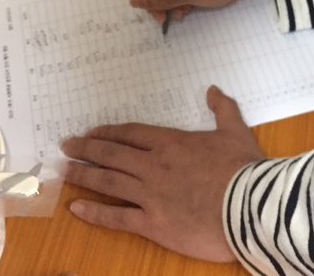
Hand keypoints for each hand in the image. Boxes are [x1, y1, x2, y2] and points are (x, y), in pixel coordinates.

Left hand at [62, 86, 263, 261]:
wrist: (250, 206)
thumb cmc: (242, 168)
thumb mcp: (235, 131)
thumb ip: (223, 108)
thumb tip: (213, 89)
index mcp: (171, 143)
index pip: (131, 134)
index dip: (109, 133)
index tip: (91, 133)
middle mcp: (154, 166)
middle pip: (112, 155)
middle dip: (86, 150)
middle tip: (65, 147)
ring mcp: (150, 195)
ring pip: (108, 182)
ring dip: (83, 175)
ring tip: (64, 172)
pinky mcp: (153, 224)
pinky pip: (117, 217)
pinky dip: (95, 213)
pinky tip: (76, 208)